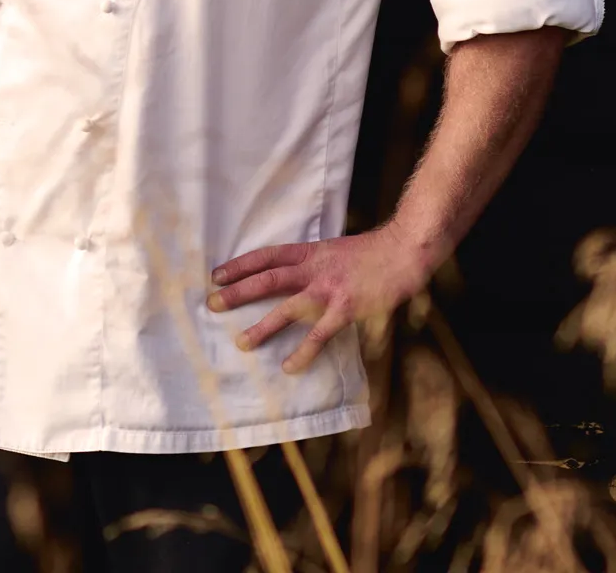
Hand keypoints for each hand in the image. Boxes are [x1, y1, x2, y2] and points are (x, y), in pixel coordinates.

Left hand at [207, 227, 436, 372]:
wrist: (404, 250)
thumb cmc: (371, 252)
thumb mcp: (334, 250)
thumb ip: (312, 262)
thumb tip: (292, 275)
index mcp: (309, 252)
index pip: (266, 256)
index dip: (239, 265)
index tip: (215, 275)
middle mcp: (313, 269)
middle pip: (267, 279)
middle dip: (237, 292)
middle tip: (212, 304)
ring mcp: (329, 289)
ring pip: (287, 308)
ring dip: (263, 326)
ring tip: (241, 342)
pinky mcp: (347, 309)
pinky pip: (320, 334)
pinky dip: (303, 351)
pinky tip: (289, 365)